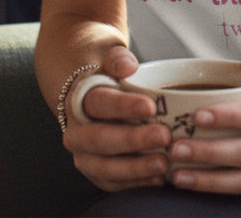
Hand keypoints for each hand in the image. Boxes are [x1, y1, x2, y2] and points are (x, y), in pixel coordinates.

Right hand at [62, 45, 172, 191]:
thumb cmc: (109, 74)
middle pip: (100, 139)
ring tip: (164, 163)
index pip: (99, 103)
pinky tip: (157, 179)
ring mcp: (84, 156)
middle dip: (133, 140)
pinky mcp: (96, 173)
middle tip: (164, 136)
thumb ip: (118, 58)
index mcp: (79, 101)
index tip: (151, 107)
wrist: (92, 95)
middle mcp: (76, 132)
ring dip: (135, 168)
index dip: (124, 106)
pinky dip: (135, 183)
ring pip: (104, 167)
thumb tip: (128, 65)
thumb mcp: (111, 57)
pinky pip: (112, 183)